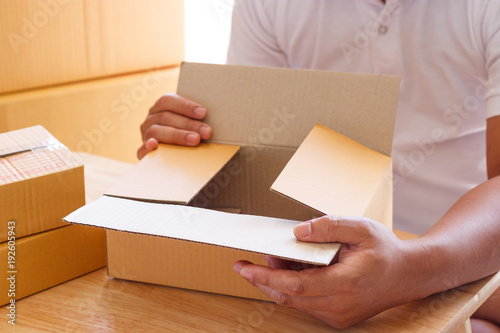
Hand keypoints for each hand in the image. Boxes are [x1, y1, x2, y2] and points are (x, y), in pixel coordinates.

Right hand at [137, 93, 212, 158]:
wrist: (171, 160)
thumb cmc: (187, 134)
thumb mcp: (190, 124)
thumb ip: (197, 119)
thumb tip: (215, 119)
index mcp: (160, 108)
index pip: (168, 101)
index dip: (185, 106)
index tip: (203, 113)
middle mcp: (150, 119)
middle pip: (166, 117)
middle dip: (189, 124)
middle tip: (207, 132)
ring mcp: (145, 135)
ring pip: (157, 131)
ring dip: (177, 135)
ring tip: (195, 140)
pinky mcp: (142, 153)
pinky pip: (140, 150)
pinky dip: (146, 147)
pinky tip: (155, 145)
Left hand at [234, 216, 424, 328]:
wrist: (408, 275)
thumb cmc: (385, 249)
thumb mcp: (360, 227)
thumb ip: (328, 227)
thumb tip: (296, 233)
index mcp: (346, 282)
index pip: (296, 285)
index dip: (266, 276)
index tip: (244, 267)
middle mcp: (340, 305)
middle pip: (289, 296)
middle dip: (263, 280)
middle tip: (245, 264)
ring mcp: (338, 315)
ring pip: (295, 302)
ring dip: (276, 283)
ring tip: (272, 259)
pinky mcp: (338, 318)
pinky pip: (306, 305)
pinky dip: (292, 289)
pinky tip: (290, 270)